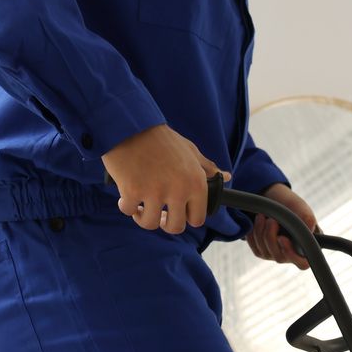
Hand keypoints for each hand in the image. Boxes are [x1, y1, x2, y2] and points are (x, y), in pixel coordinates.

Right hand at [101, 124, 224, 233]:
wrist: (130, 125)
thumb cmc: (161, 139)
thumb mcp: (190, 151)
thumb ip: (207, 168)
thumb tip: (227, 176)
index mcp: (196, 184)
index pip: (198, 219)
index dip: (186, 218)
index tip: (177, 212)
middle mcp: (179, 191)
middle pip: (175, 227)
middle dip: (165, 223)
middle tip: (158, 214)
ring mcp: (155, 192)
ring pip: (150, 223)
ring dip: (143, 217)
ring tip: (140, 207)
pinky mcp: (132, 191)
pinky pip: (128, 210)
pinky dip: (125, 206)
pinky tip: (125, 196)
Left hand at [246, 183, 318, 269]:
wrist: (275, 202)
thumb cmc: (292, 207)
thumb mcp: (302, 209)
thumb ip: (308, 218)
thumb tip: (309, 230)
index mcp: (305, 249)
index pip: (302, 263)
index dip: (292, 255)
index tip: (282, 238)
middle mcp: (290, 256)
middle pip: (279, 257)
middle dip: (271, 237)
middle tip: (271, 220)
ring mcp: (274, 255)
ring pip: (265, 252)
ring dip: (261, 232)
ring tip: (262, 216)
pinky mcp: (261, 252)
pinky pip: (255, 248)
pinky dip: (253, 235)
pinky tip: (256, 223)